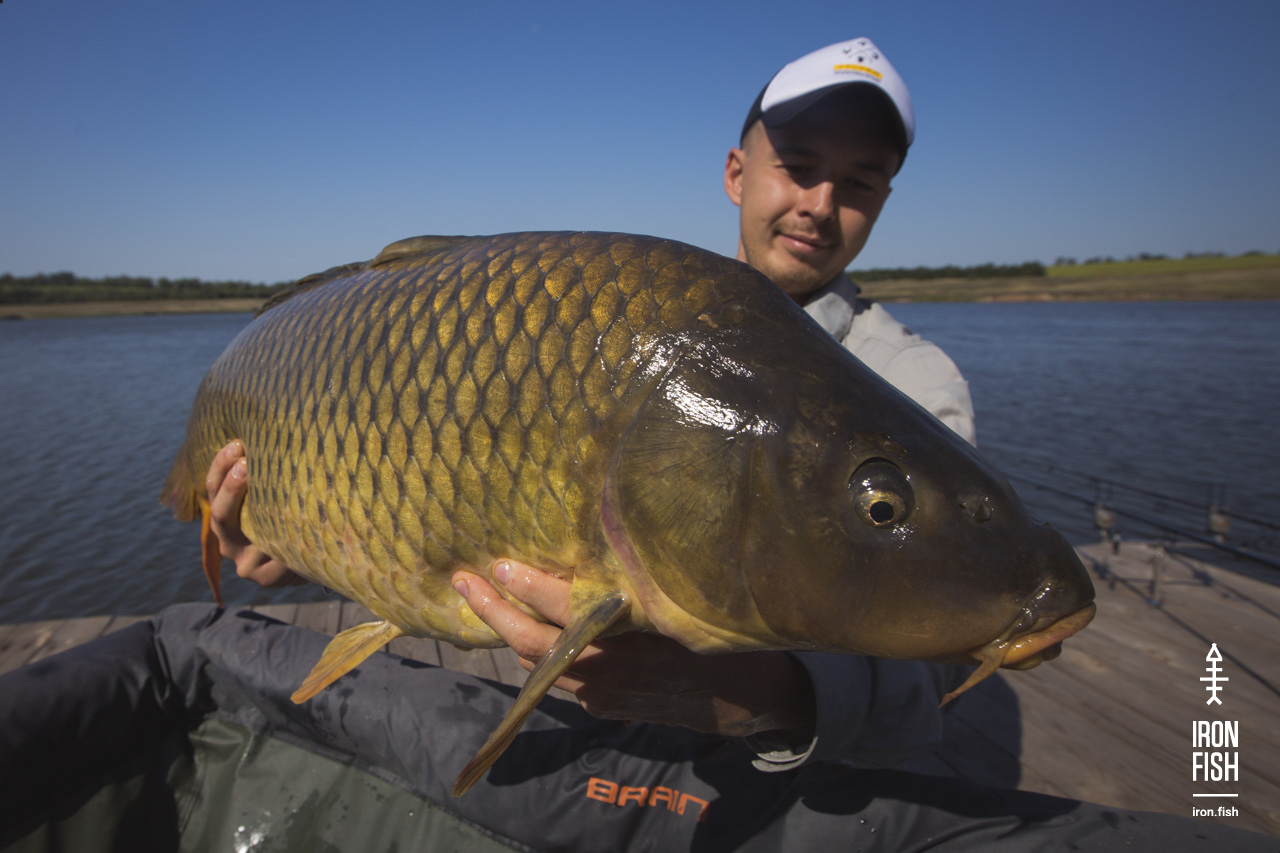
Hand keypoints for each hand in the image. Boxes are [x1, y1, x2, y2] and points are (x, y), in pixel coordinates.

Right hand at [206, 440, 306, 587]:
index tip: (237, 443)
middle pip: (222, 515)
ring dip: (263, 512)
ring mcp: (245, 563)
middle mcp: (229, 543)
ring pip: (251, 534)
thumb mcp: (276, 498)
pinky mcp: (266, 578)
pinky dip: (289, 538)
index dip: (220, 466)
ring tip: (278, 492)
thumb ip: (267, 476)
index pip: (212, 488)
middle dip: (232, 488)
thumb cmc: (293, 521)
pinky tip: (302, 525)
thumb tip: (272, 429)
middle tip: (246, 462)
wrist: (313, 562)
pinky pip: (277, 554)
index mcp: (225, 518)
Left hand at [451, 561, 815, 739]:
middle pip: (531, 644)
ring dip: (511, 632)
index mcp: (628, 640)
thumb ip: (645, 587)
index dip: (526, 586)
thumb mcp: (692, 607)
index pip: (561, 611)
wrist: (758, 705)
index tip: (497, 564)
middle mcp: (606, 671)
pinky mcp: (607, 706)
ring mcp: (603, 694)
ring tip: (486, 598)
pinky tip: (534, 627)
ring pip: (541, 665)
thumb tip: (600, 559)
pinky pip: (560, 677)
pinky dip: (540, 652)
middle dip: (492, 610)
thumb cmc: (735, 642)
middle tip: (462, 579)